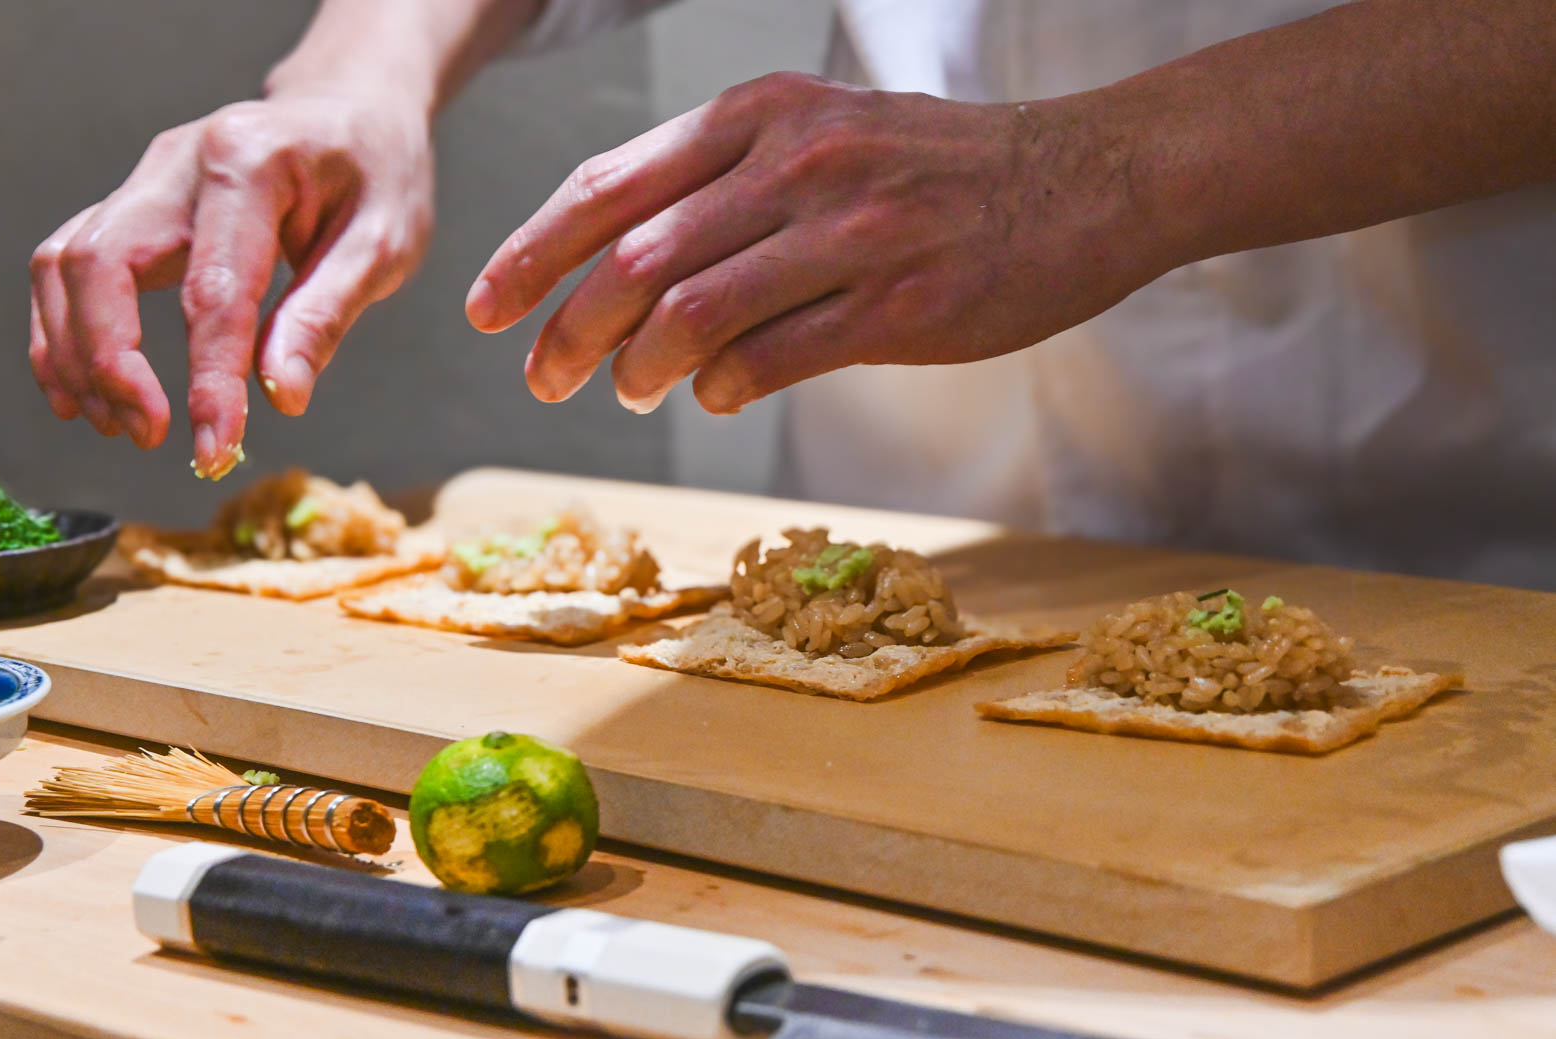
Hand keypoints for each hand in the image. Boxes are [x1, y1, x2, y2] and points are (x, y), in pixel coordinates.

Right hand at [29, 92, 432, 475]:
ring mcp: (145, 179)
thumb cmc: (377, 174)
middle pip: (99, 263)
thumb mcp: (383, 244)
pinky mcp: (132, 203)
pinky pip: (69, 264)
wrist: (353, 110)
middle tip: (151, 435)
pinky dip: (65, 331)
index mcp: (249, 162)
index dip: (208, 378)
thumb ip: (325, 315)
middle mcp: (178, 162)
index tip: (213, 447)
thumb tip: (282, 395)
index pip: (212, 289)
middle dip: (110, 362)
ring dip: (75, 354)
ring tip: (121, 425)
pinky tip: (87, 392)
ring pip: (65, 263)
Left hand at [467, 72, 1159, 414]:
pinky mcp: (900, 303)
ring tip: (625, 392)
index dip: (534, 252)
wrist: (1082, 179)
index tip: (487, 307)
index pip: (613, 185)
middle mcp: (798, 162)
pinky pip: (774, 357)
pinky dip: (722, 386)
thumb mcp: (823, 132)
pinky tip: (709, 394)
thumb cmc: (938, 166)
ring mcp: (852, 233)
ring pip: (695, 311)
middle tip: (541, 378)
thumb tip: (632, 285)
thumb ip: (727, 189)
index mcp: (763, 114)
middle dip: (567, 327)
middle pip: (637, 256)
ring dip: (637, 367)